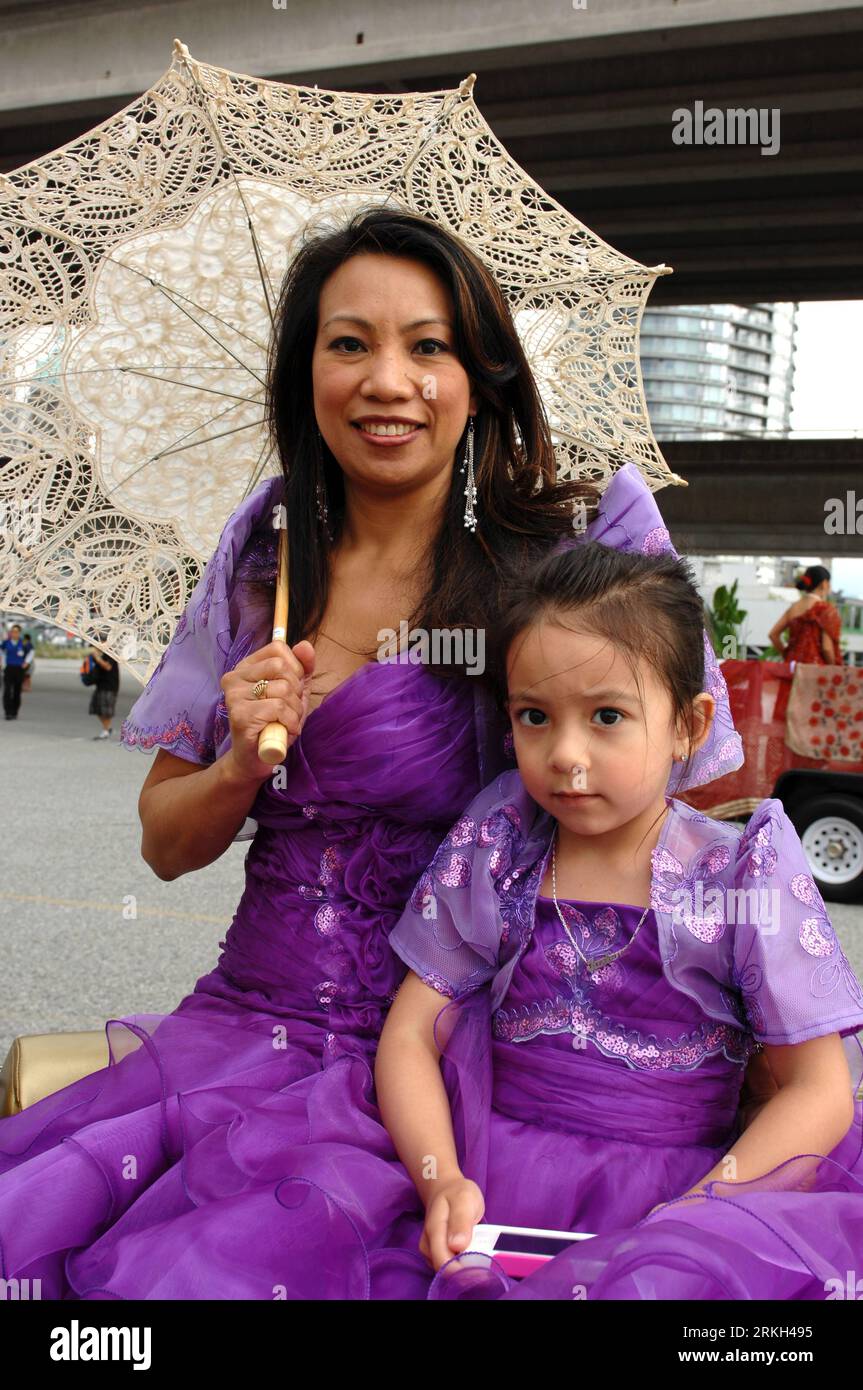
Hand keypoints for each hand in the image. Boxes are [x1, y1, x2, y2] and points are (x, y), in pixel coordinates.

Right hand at [220, 638, 314, 781]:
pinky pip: (279, 708)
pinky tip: (283, 731)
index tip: (291, 688)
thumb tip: (305, 645)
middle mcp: (234, 678)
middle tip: (289, 709)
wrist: (257, 758)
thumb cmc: (275, 723)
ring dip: (295, 711)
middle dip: (296, 691)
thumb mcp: (295, 692)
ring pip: (283, 689)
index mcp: (245, 667)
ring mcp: (234, 696)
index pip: (278, 649)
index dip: (294, 668)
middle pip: (281, 667)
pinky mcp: (240, 715)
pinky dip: (290, 722)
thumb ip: (302, 667)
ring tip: (286, 722)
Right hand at [420, 1177, 484, 1271]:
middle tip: (487, 1267)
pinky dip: (462, 1266)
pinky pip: (449, 1267)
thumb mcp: (464, 1199)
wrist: (446, 1189)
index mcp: (434, 1230)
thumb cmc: (457, 1193)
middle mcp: (428, 1245)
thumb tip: (457, 1246)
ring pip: (447, 1271)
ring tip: (482, 1260)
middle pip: (445, 1270)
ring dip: (465, 1270)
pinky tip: (473, 1258)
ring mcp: (430, 1251)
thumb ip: (461, 1221)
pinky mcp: (435, 1254)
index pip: (443, 1261)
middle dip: (466, 1272)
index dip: (462, 1272)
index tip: (482, 1273)